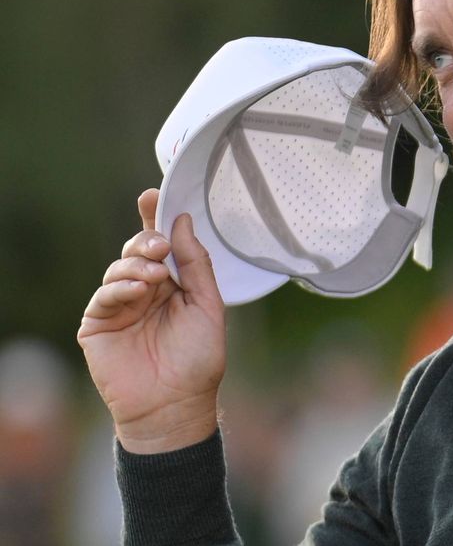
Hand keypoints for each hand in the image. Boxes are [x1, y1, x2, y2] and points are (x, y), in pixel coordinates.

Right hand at [78, 189, 226, 453]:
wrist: (177, 405)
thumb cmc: (198, 359)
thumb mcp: (208, 305)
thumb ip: (196, 264)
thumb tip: (183, 222)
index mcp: (173, 283)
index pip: (162, 244)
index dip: (156, 217)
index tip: (153, 194)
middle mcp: (145, 290)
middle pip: (137, 250)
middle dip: (147, 240)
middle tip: (159, 246)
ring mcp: (120, 306)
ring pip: (119, 268)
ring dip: (136, 266)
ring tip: (156, 277)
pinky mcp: (98, 325)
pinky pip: (104, 296)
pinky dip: (121, 288)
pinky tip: (139, 290)